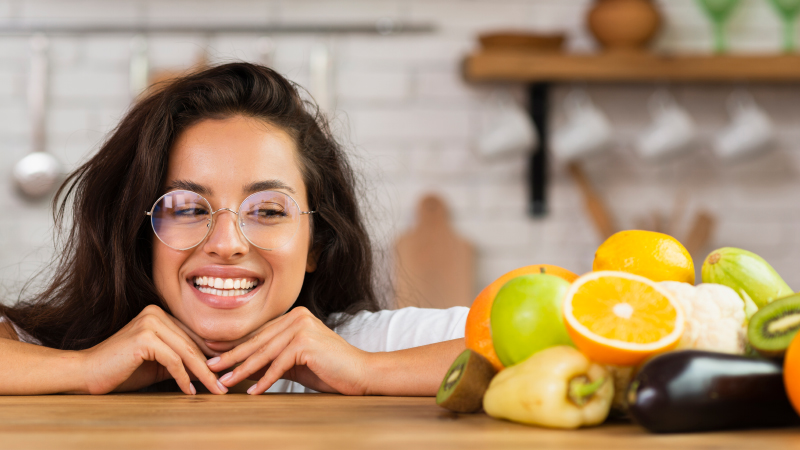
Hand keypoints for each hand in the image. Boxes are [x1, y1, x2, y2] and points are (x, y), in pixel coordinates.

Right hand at [78, 305, 226, 394]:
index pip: (192, 336)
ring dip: (203, 374)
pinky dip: (183, 377)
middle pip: (192, 343)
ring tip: (214, 390)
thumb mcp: (158, 364)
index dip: (210, 355)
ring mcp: (150, 322)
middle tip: (224, 385)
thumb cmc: (121, 370)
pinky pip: (172, 360)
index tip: (224, 373)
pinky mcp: (144, 337)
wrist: (87, 373)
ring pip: (186, 351)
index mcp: (159, 314)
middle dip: (211, 367)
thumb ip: (182, 361)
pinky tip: (188, 391)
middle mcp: (156, 313)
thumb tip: (210, 371)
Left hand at [207, 307, 370, 394]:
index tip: (214, 353)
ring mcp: (302, 327)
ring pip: (265, 353)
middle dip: (232, 356)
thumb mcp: (294, 363)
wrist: (360, 373)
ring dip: (242, 370)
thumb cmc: (328, 369)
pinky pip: (279, 364)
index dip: (235, 345)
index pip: (259, 333)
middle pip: (258, 341)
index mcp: (294, 316)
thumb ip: (271, 360)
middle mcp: (297, 316)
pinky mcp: (306, 342)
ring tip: (224, 382)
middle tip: (210, 367)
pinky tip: (253, 392)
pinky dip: (265, 380)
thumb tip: (240, 368)